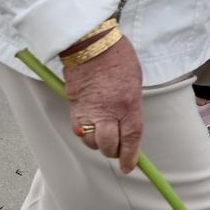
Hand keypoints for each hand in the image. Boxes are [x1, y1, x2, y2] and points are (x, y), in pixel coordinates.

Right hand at [65, 34, 144, 172]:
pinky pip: (78, 130)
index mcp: (129, 104)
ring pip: (90, 141)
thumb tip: (128, 125)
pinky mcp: (74, 106)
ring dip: (97, 142)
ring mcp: (89, 110)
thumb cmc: (118, 57)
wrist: (91, 42)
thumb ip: (131, 106)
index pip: (131, 138)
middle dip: (113, 152)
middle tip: (116, 149)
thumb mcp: (135, 82)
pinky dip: (84, 133)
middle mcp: (109, 111)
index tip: (128, 167)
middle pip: (108, 145)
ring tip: (102, 132)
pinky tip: (89, 125)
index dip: (130, 157)